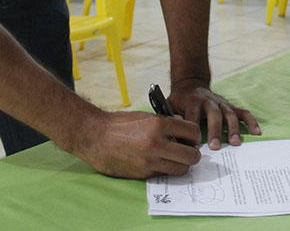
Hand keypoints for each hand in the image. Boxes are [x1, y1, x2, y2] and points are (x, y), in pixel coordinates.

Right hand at [72, 110, 200, 178]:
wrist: (94, 136)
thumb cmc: (119, 124)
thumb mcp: (145, 116)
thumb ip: (165, 123)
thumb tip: (182, 131)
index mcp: (158, 124)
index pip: (192, 132)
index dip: (195, 135)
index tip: (192, 137)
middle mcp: (156, 144)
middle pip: (192, 156)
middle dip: (194, 154)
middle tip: (189, 151)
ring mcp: (150, 161)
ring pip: (181, 169)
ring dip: (182, 164)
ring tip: (176, 158)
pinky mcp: (143, 174)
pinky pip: (164, 174)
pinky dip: (166, 169)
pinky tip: (160, 162)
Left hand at [168, 78, 260, 149]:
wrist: (190, 84)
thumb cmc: (179, 101)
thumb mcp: (170, 107)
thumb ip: (170, 120)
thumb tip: (171, 139)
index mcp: (191, 102)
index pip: (192, 117)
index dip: (192, 132)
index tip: (193, 147)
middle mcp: (208, 101)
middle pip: (213, 115)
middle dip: (215, 131)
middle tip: (216, 147)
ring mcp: (221, 103)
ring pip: (229, 114)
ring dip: (233, 128)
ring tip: (236, 143)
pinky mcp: (229, 105)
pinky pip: (242, 112)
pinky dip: (250, 121)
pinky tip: (257, 131)